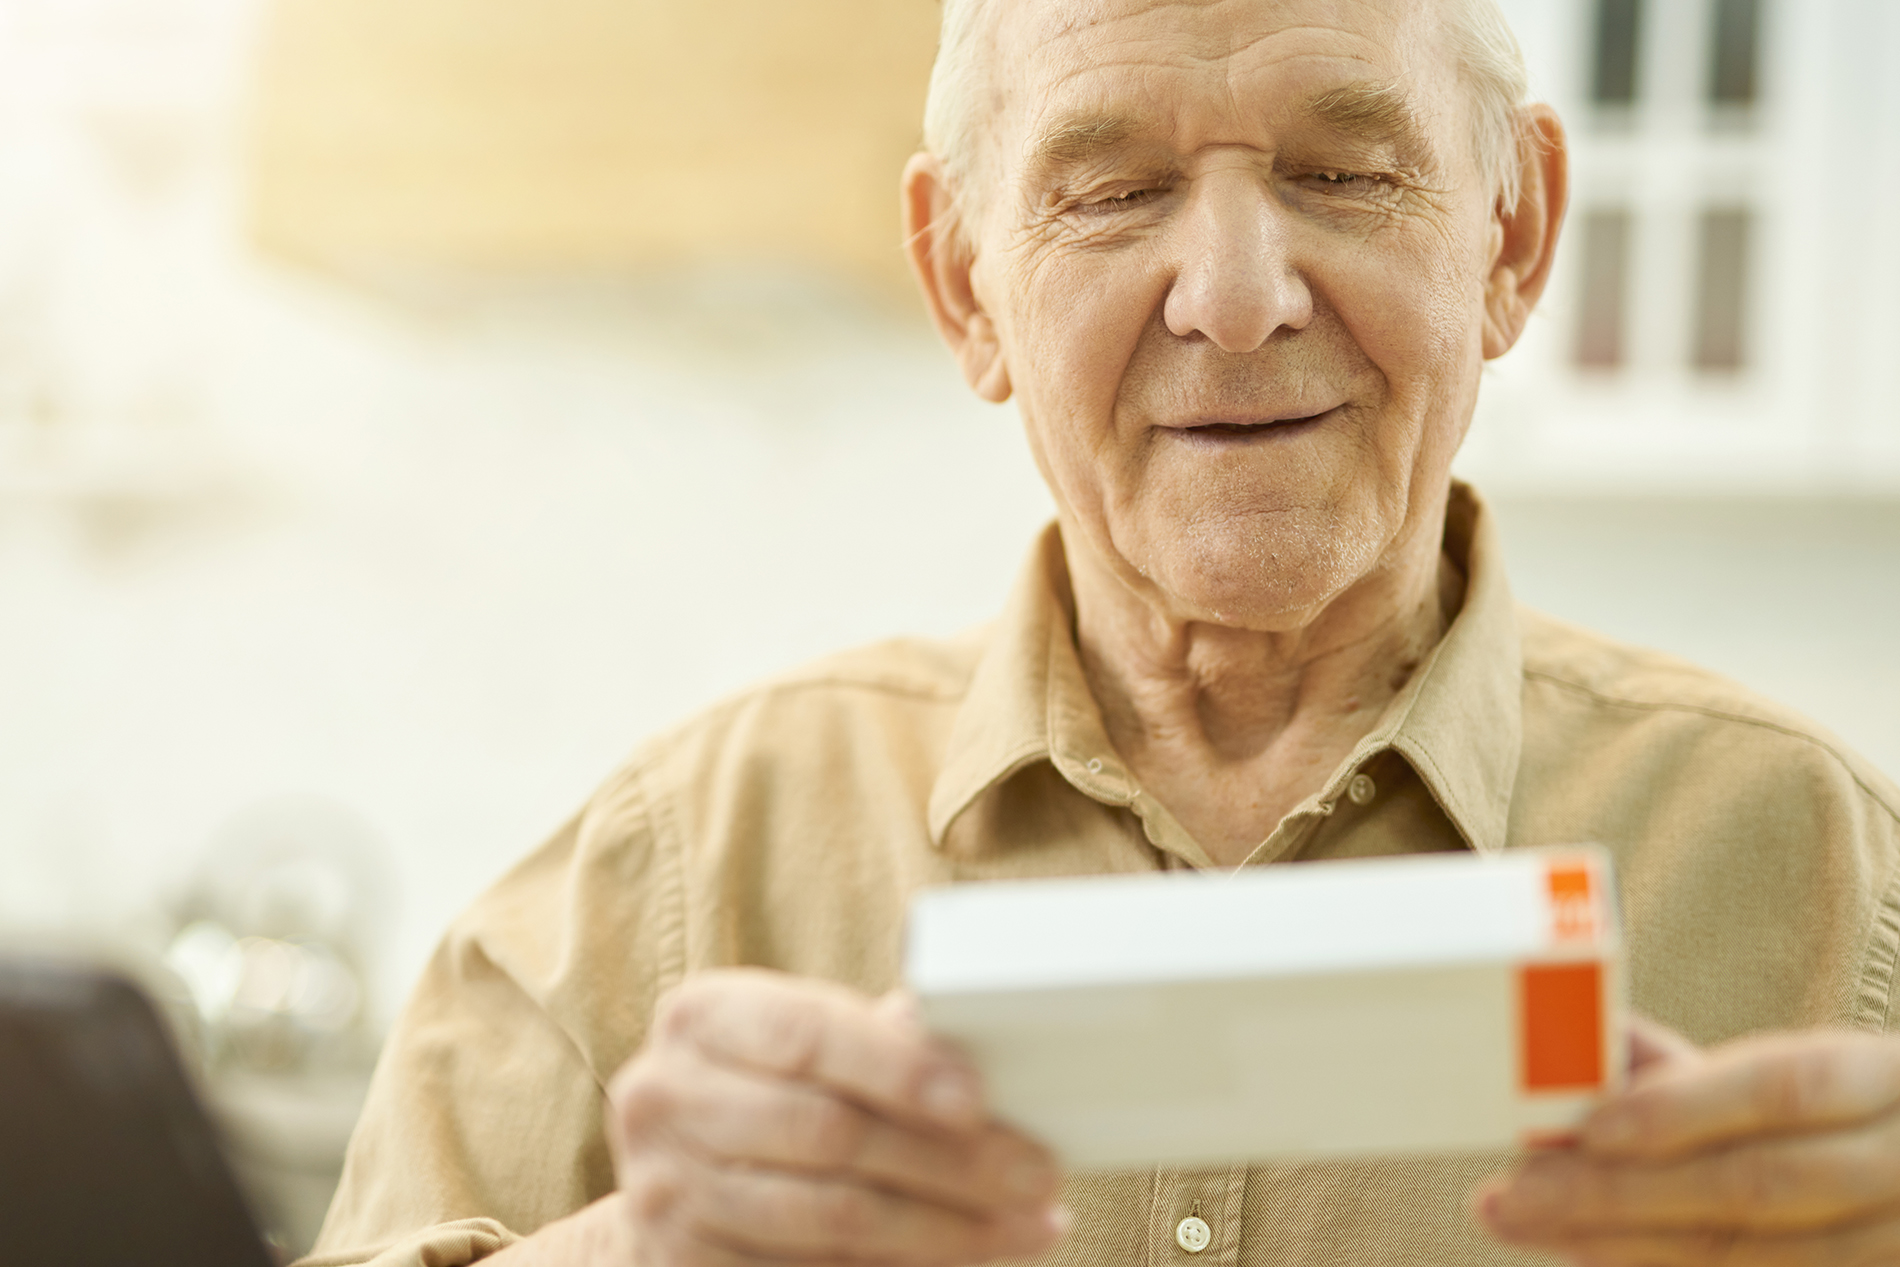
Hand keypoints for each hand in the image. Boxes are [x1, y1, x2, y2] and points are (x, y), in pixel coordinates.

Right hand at [603, 968, 1065, 1265]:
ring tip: (1024, 1226)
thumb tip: (979, 1047)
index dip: (898, 1070)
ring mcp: (665, 1188)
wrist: (678, 1181)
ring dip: (944, 1229)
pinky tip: (961, 1258)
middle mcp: (663, 1096)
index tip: (979, 1101)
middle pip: (830, 1132)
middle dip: (949, 1161)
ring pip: (832, 1216)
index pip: (808, 1034)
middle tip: (1036, 1176)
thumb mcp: (802, 1046)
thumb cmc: (768, 1094)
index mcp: (701, 1017)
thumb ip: (874, 1040)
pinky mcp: (681, 1260)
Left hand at [1478, 1017, 1899, 1263]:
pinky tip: (1598, 1258)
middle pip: (1757, 1185)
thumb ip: (1694, 1068)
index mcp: (1885, 1079)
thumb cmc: (1848, 1116)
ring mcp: (1897, 1241)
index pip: (1785, 1086)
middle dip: (1622, 1194)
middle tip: (1514, 1197)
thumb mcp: (1801, 1071)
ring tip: (1536, 1230)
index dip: (1684, 1108)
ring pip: (1759, 1256)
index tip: (1590, 1128)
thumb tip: (1586, 1043)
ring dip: (1632, 1248)